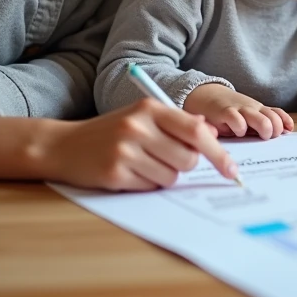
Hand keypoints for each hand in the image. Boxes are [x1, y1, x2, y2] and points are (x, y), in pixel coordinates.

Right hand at [21, 99, 235, 190]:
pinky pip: (150, 187)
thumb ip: (177, 124)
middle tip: (163, 158)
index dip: (218, 153)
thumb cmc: (111, 131)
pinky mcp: (115, 173)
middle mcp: (138, 126)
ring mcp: (125, 150)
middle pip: (188, 159)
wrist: (64, 145)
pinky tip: (128, 172)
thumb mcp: (143, 117)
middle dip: (183, 164)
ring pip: (171, 176)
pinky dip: (146, 184)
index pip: (196, 131)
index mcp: (150, 109)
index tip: (231, 171)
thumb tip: (213, 134)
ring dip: (163, 175)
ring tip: (142, 163)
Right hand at [183, 84, 293, 139]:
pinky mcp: (225, 113)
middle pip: (274, 120)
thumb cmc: (227, 109)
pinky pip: (239, 122)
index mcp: (259, 109)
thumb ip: (263, 120)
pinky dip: (240, 130)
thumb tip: (286, 130)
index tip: (286, 132)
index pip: (278, 115)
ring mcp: (240, 110)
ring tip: (253, 136)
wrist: (204, 95)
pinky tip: (236, 133)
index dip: (284, 124)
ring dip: (263, 130)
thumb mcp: (247, 113)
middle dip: (274, 131)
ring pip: (262, 120)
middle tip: (265, 137)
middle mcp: (252, 109)